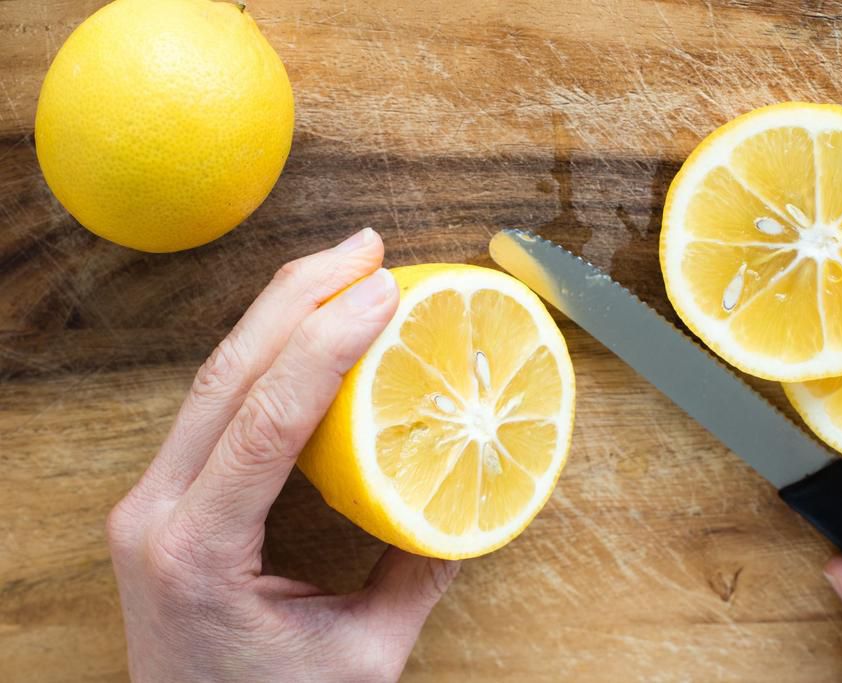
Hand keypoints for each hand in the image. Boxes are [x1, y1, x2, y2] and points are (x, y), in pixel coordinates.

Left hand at [106, 229, 459, 681]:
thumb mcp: (362, 657)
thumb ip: (419, 577)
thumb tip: (470, 506)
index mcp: (197, 550)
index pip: (264, 419)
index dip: (327, 344)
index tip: (384, 293)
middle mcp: (156, 510)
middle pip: (226, 372)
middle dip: (300, 295)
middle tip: (366, 248)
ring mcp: (148, 496)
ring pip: (212, 374)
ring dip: (280, 311)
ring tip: (342, 267)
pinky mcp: (162, 492)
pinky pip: (214, 400)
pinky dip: (264, 351)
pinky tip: (305, 324)